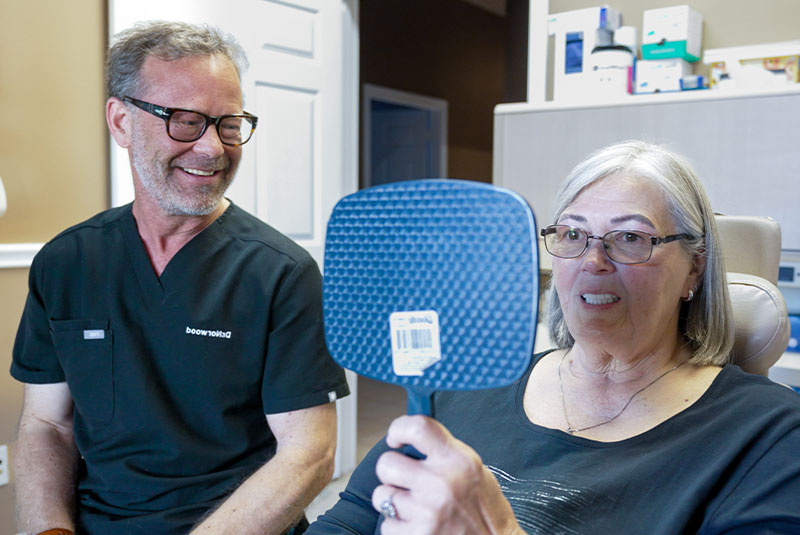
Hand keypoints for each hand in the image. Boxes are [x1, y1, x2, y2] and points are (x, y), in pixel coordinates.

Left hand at [371, 415, 524, 534]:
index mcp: (458, 461)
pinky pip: (387, 524)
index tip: (396, 439)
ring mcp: (428, 512)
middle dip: (391, 472)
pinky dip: (398, 527)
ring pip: (382, 495)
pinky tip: (418, 526)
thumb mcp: (474, 470)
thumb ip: (443, 452)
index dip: (399, 429)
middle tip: (405, 481)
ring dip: (393, 501)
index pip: (418, 428)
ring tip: (414, 507)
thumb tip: (409, 438)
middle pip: (387, 464)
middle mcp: (442, 484)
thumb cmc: (485, 509)